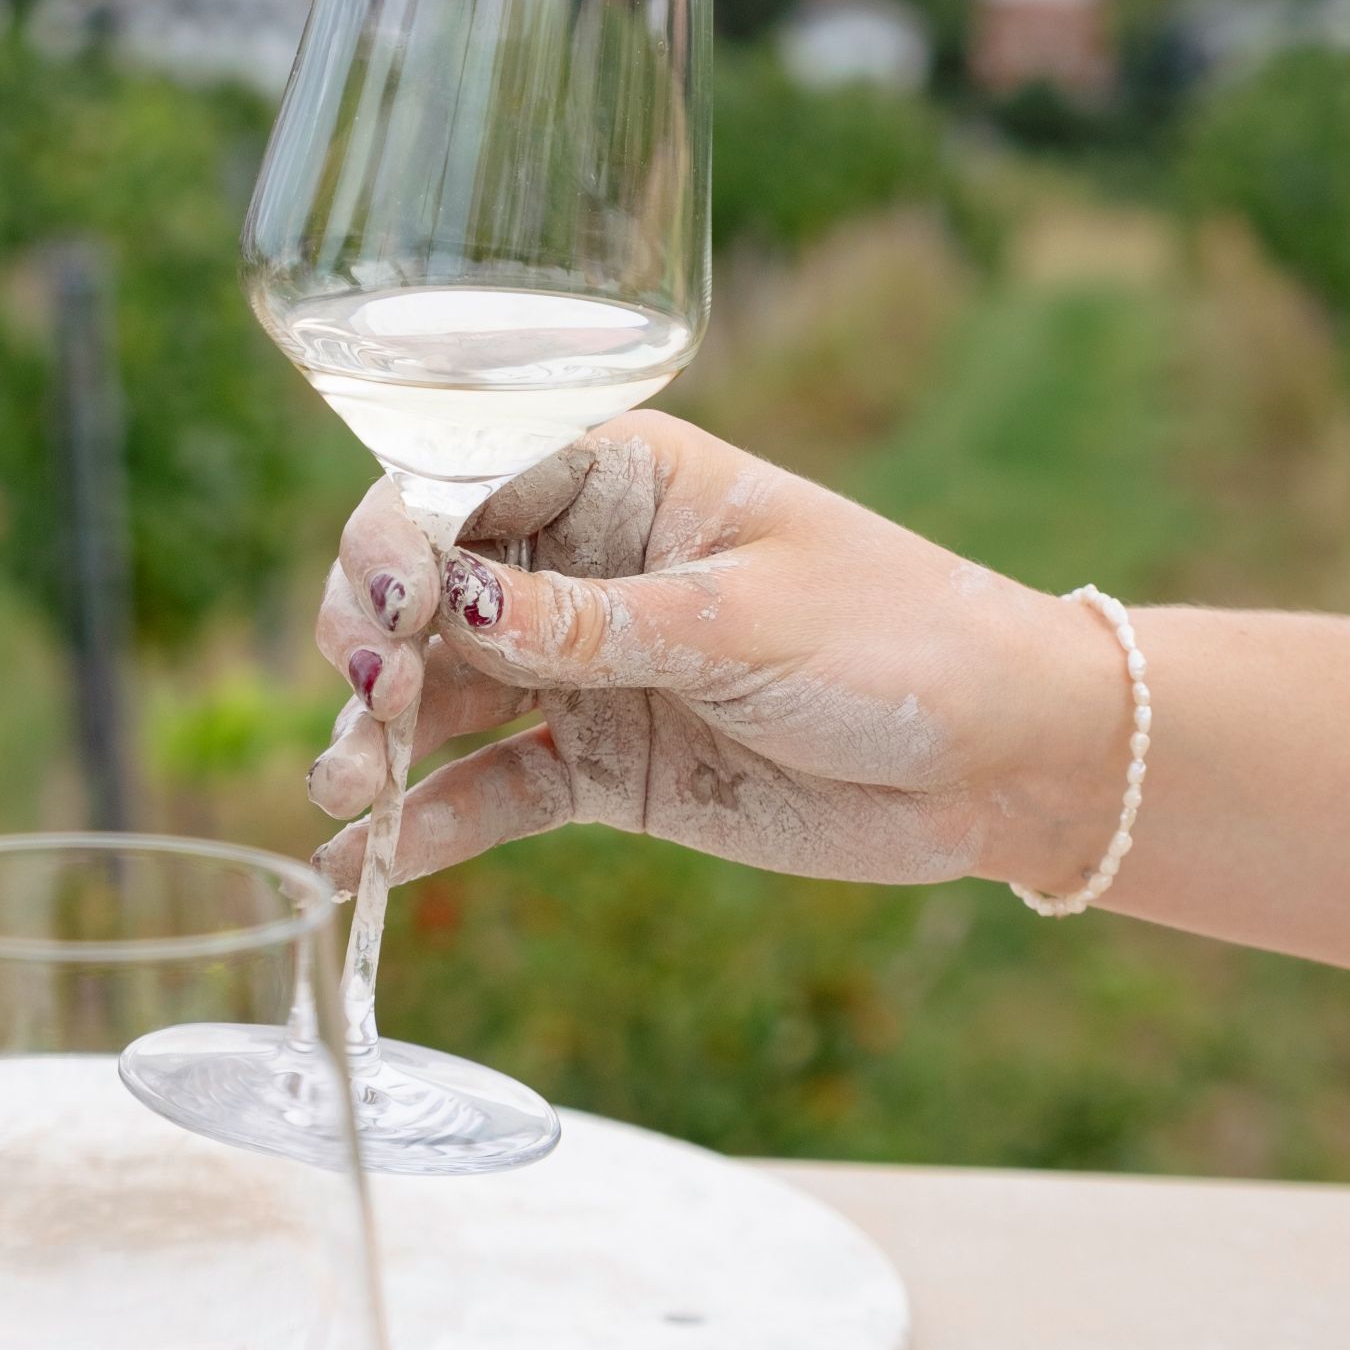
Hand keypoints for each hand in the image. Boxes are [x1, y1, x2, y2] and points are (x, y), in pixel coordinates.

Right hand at [308, 411, 1130, 899]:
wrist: (1004, 759)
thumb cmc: (899, 638)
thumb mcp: (743, 622)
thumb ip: (592, 625)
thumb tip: (449, 607)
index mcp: (619, 480)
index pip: (461, 484)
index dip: (398, 542)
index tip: (389, 615)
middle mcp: (579, 567)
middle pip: (425, 592)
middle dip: (370, 642)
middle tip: (368, 709)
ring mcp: (582, 673)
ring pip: (440, 695)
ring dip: (376, 740)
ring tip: (344, 795)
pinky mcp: (597, 768)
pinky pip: (489, 792)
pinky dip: (425, 829)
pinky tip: (359, 869)